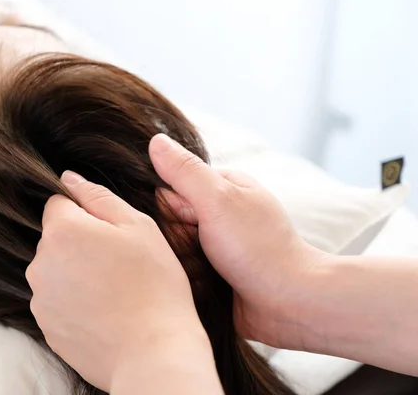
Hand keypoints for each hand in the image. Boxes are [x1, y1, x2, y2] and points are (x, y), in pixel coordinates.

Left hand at [27, 171, 217, 392]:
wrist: (153, 352)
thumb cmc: (154, 284)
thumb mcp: (138, 226)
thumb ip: (97, 196)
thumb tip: (67, 178)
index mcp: (62, 231)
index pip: (58, 204)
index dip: (86, 214)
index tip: (110, 233)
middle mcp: (40, 263)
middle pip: (55, 239)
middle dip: (80, 243)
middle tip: (118, 263)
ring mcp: (41, 299)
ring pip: (56, 271)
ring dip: (76, 273)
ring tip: (113, 291)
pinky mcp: (47, 327)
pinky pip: (58, 301)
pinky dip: (75, 302)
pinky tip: (104, 311)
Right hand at [150, 134, 325, 349]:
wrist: (291, 305)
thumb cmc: (259, 249)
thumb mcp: (218, 200)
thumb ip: (185, 172)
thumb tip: (155, 141)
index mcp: (224, 187)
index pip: (172, 188)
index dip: (170, 208)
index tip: (188, 225)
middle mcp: (221, 212)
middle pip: (171, 219)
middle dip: (175, 238)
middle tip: (197, 252)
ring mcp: (218, 244)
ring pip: (174, 247)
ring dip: (179, 261)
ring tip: (199, 273)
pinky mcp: (215, 274)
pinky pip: (183, 271)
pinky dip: (184, 278)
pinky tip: (194, 287)